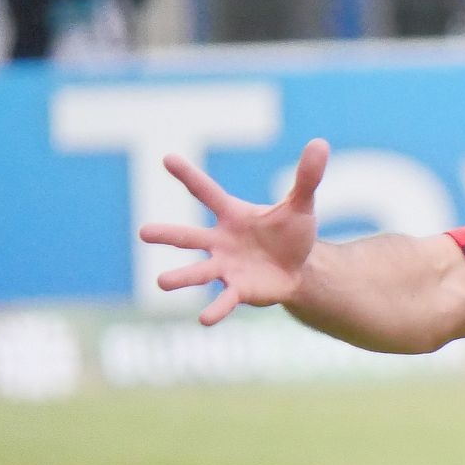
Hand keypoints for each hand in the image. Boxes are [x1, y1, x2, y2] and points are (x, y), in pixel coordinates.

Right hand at [139, 139, 328, 325]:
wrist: (299, 268)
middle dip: (168, 235)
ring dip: (181, 277)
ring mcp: (226, 267)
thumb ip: (307, 177)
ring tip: (161, 282)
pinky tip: (204, 321)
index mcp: (232, 215)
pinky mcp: (239, 290)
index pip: (207, 192)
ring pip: (198, 272)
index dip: (189, 176)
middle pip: (190, 237)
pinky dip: (216, 310)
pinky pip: (224, 300)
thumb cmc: (291, 233)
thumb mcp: (301, 205)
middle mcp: (221, 241)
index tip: (167, 159)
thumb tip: (321, 143)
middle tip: (142, 233)